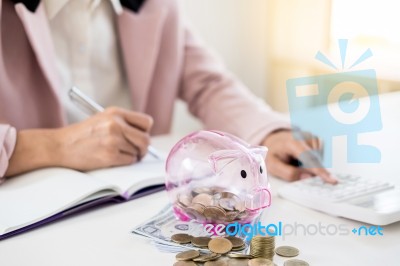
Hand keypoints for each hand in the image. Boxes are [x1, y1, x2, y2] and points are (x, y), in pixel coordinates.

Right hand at [6, 107, 152, 175]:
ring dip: (132, 156)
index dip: (145, 131)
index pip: (146, 122)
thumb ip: (123, 123)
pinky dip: (125, 162)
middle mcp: (116, 124)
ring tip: (119, 154)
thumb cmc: (81, 135)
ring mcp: (113, 140)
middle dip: (144, 148)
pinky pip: (129, 161)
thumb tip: (144, 136)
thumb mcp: (102, 119)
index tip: (139, 137)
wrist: (59, 146)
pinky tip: (112, 159)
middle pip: (146, 139)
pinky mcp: (109, 155)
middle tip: (137, 152)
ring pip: (138, 152)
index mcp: (115, 112)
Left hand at [262, 130, 336, 183]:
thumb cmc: (274, 153)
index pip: (309, 159)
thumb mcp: (273, 166)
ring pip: (318, 160)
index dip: (321, 171)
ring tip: (297, 160)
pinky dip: (312, 161)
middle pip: (315, 161)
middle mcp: (305, 137)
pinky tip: (302, 157)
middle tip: (296, 167)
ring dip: (310, 165)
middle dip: (310, 170)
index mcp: (292, 143)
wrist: (276, 141)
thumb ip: (288, 173)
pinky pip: (319, 157)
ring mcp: (313, 137)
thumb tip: (307, 177)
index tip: (332, 180)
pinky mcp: (317, 139)